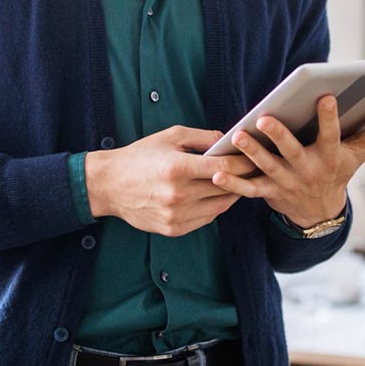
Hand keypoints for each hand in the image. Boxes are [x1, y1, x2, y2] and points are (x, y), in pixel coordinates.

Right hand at [85, 126, 253, 237]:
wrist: (108, 185)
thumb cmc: (139, 156)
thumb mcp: (169, 137)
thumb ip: (202, 137)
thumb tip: (228, 140)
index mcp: (177, 168)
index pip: (224, 166)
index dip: (244, 161)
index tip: (255, 157)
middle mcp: (178, 194)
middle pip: (225, 187)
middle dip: (243, 177)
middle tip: (256, 169)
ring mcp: (176, 215)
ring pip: (220, 206)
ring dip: (233, 194)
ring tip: (240, 183)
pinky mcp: (173, 228)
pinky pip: (207, 219)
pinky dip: (216, 207)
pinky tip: (218, 196)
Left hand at [212, 97, 364, 228]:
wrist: (321, 211)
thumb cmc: (340, 170)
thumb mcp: (360, 152)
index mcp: (330, 157)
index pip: (332, 135)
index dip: (330, 117)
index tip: (325, 96)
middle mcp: (308, 170)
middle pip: (292, 152)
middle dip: (279, 135)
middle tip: (265, 117)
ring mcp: (287, 183)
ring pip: (266, 167)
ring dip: (252, 153)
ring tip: (238, 136)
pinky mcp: (269, 193)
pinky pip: (249, 189)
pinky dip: (233, 183)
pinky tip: (217, 171)